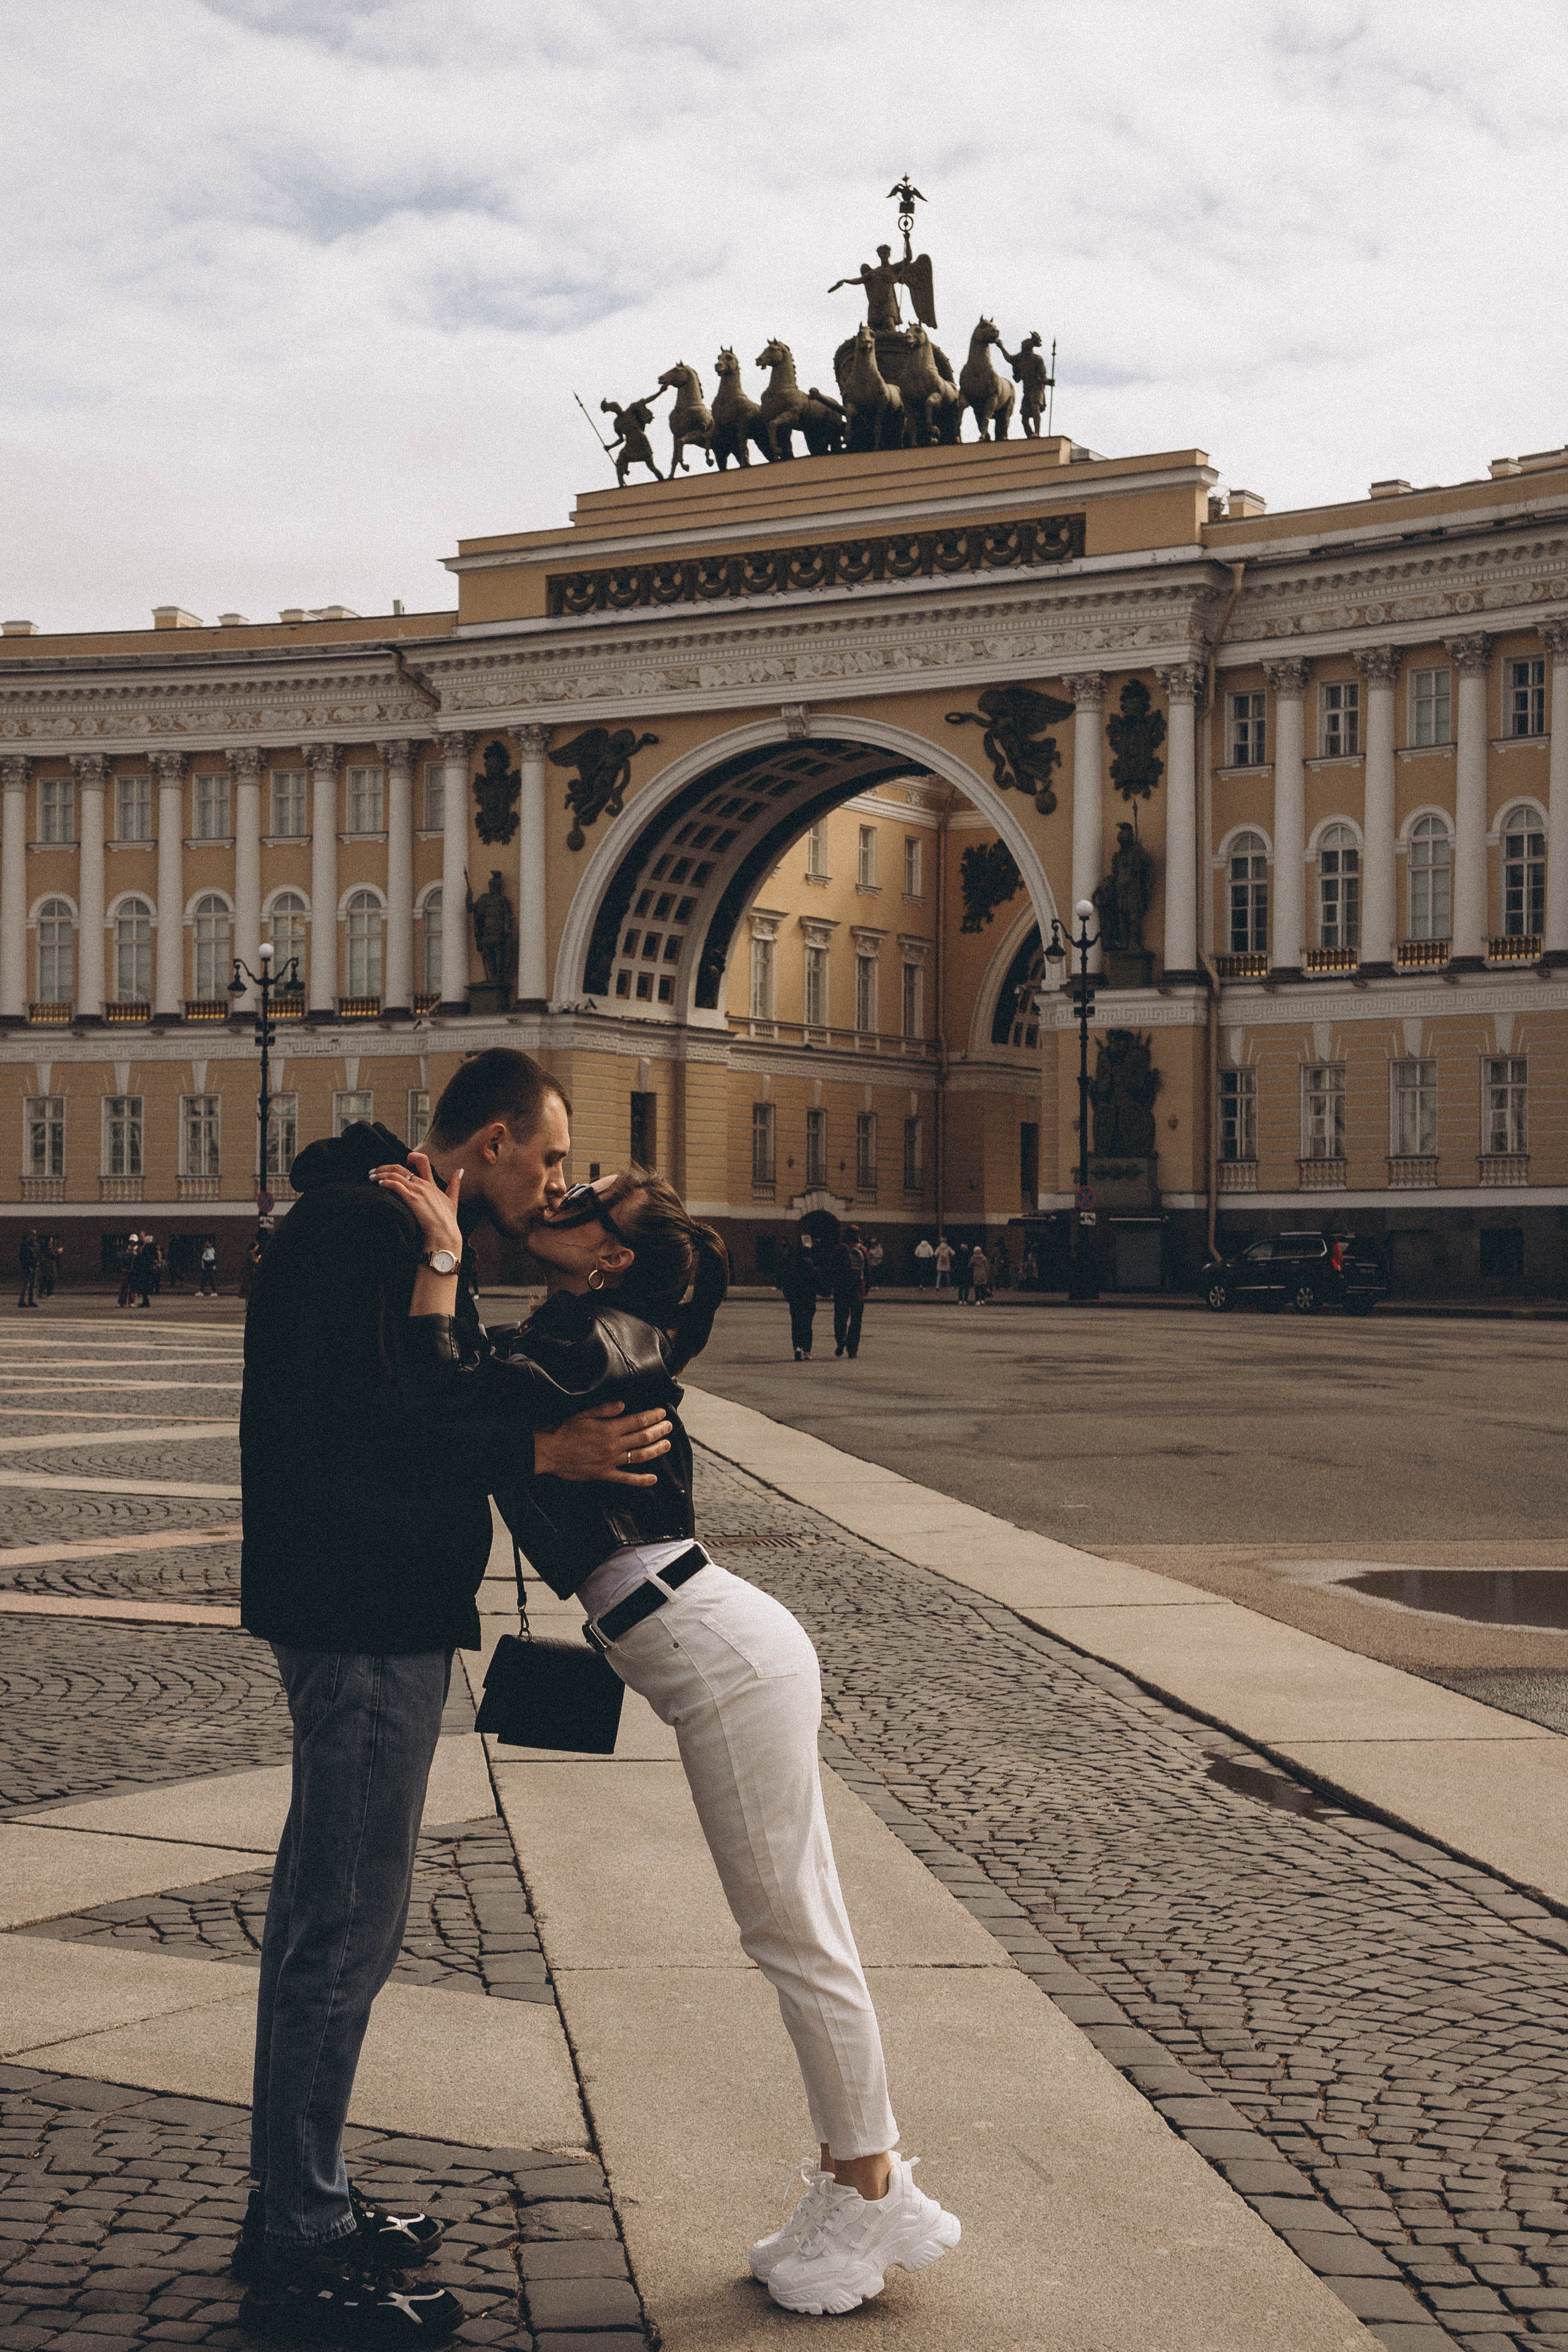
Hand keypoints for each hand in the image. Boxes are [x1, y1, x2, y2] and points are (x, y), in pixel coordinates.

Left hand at [371, 1152, 462, 1257]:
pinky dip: (386, 1182)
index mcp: (431, 1183)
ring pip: (395, 1174)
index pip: (422, 1161)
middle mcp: (423, 1184)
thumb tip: (460, 1170)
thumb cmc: (447, 1220)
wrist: (444, 1232)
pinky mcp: (411, 1198)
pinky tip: (379, 1184)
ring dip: (380, 1174)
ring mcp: (417, 1190)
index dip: (410, 1157)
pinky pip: (395, 1184)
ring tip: (371, 1177)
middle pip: (400, 1167)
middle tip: (374, 1171)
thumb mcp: (453, 1200)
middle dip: (384, 1167)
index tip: (400, 1163)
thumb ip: (455, 1184)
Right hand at [535, 1401, 672, 1486]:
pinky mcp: (604, 1474)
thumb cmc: (563, 1430)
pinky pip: (626, 1479)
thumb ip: (604, 1409)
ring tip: (667, 1445)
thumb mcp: (582, 1413)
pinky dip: (641, 1480)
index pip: (637, 1421)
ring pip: (640, 1456)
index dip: (652, 1416)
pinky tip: (653, 1479)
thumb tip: (623, 1404)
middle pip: (643, 1437)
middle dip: (659, 1430)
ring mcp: (610, 1461)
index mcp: (609, 1429)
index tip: (662, 1412)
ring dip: (656, 1450)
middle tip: (669, 1426)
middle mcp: (614, 1445)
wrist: (548, 1452)